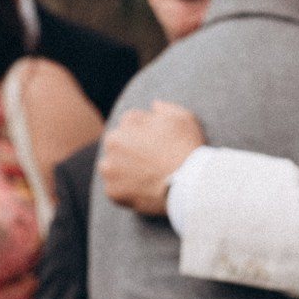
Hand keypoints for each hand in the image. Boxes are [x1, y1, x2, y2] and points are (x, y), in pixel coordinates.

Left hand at [98, 102, 205, 216]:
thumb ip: (164, 108)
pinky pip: (116, 190)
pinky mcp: (112, 192)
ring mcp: (110, 169)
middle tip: (151, 163)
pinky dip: (126, 191)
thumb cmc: (186, 148)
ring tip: (146, 177)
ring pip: (113, 167)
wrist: (188, 185)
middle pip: (118, 145)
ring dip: (124, 170)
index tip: (158, 145)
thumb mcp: (181, 117)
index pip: (131, 124)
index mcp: (127, 122)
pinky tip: (144, 191)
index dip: (146, 134)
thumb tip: (154, 106)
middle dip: (131, 151)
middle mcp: (112, 143)